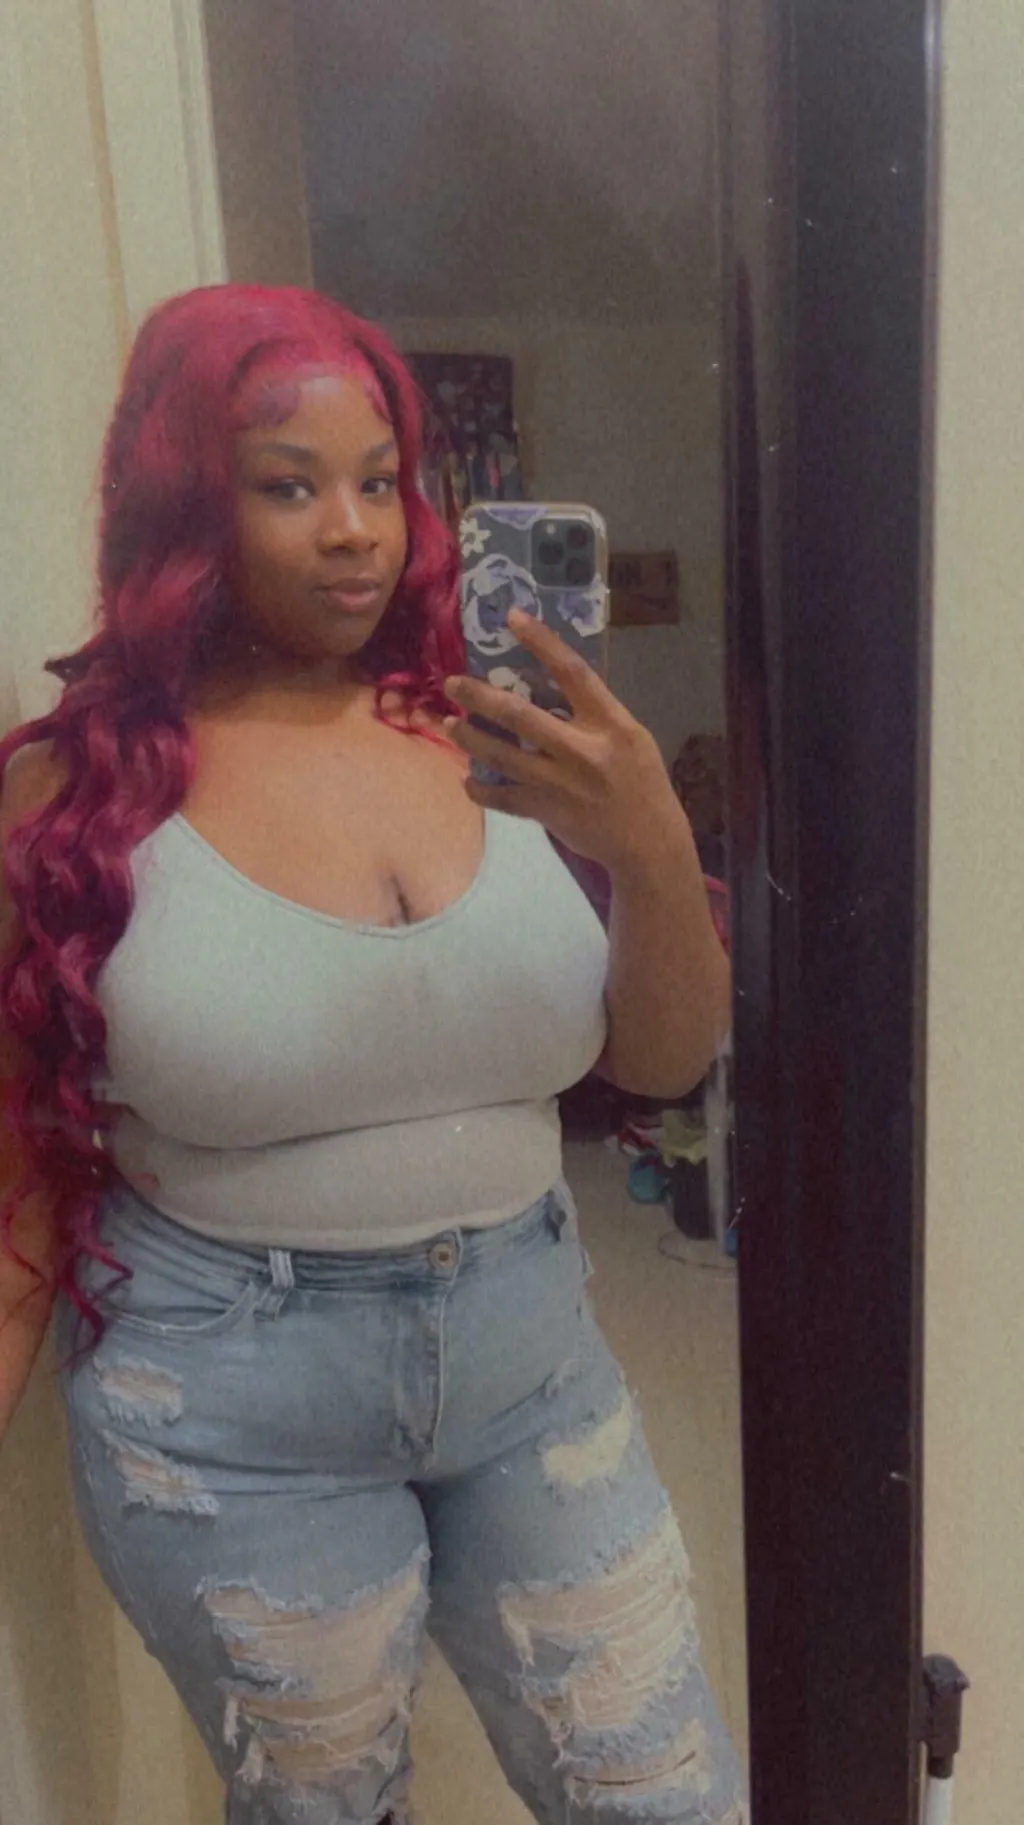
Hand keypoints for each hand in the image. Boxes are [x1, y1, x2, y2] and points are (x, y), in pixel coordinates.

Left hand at [444, 611, 689, 872]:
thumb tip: (548, 690)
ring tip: (449, 725)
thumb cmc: (641, 783)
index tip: (513, 619)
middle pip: (521, 715)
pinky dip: (481, 789)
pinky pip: (502, 798)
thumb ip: (594, 715)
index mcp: (611, 724)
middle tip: (451, 683)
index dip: (542, 642)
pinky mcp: (546, 812)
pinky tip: (468, 780)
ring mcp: (560, 783)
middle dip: (480, 697)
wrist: (648, 843)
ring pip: (502, 756)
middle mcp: (583, 750)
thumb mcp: (631, 738)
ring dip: (469, 739)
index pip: (573, 672)